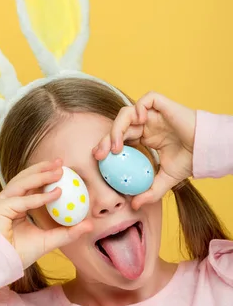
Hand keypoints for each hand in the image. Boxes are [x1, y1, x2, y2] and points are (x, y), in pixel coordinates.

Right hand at [0, 159, 92, 268]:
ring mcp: (0, 202)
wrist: (1, 266)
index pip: (29, 184)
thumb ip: (67, 232)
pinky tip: (56, 193)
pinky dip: (40, 197)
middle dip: (43, 168)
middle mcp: (6, 199)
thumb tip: (90, 224)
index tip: (61, 168)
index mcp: (13, 203)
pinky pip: (23, 201)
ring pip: (23, 183)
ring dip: (42, 176)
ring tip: (59, 171)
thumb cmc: (19, 254)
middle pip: (24, 178)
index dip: (44, 173)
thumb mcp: (49, 240)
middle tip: (60, 162)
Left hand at [93, 91, 195, 209]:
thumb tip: (134, 205)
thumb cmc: (189, 161)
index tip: (98, 159)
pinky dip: (139, 107)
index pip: (119, 137)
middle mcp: (145, 123)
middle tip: (101, 154)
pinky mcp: (162, 105)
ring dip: (118, 127)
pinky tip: (140, 121)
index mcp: (144, 136)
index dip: (106, 145)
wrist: (206, 151)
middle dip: (107, 138)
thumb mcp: (165, 180)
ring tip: (117, 146)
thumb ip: (150, 192)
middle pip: (119, 125)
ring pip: (127, 112)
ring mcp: (152, 113)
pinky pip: (146, 100)